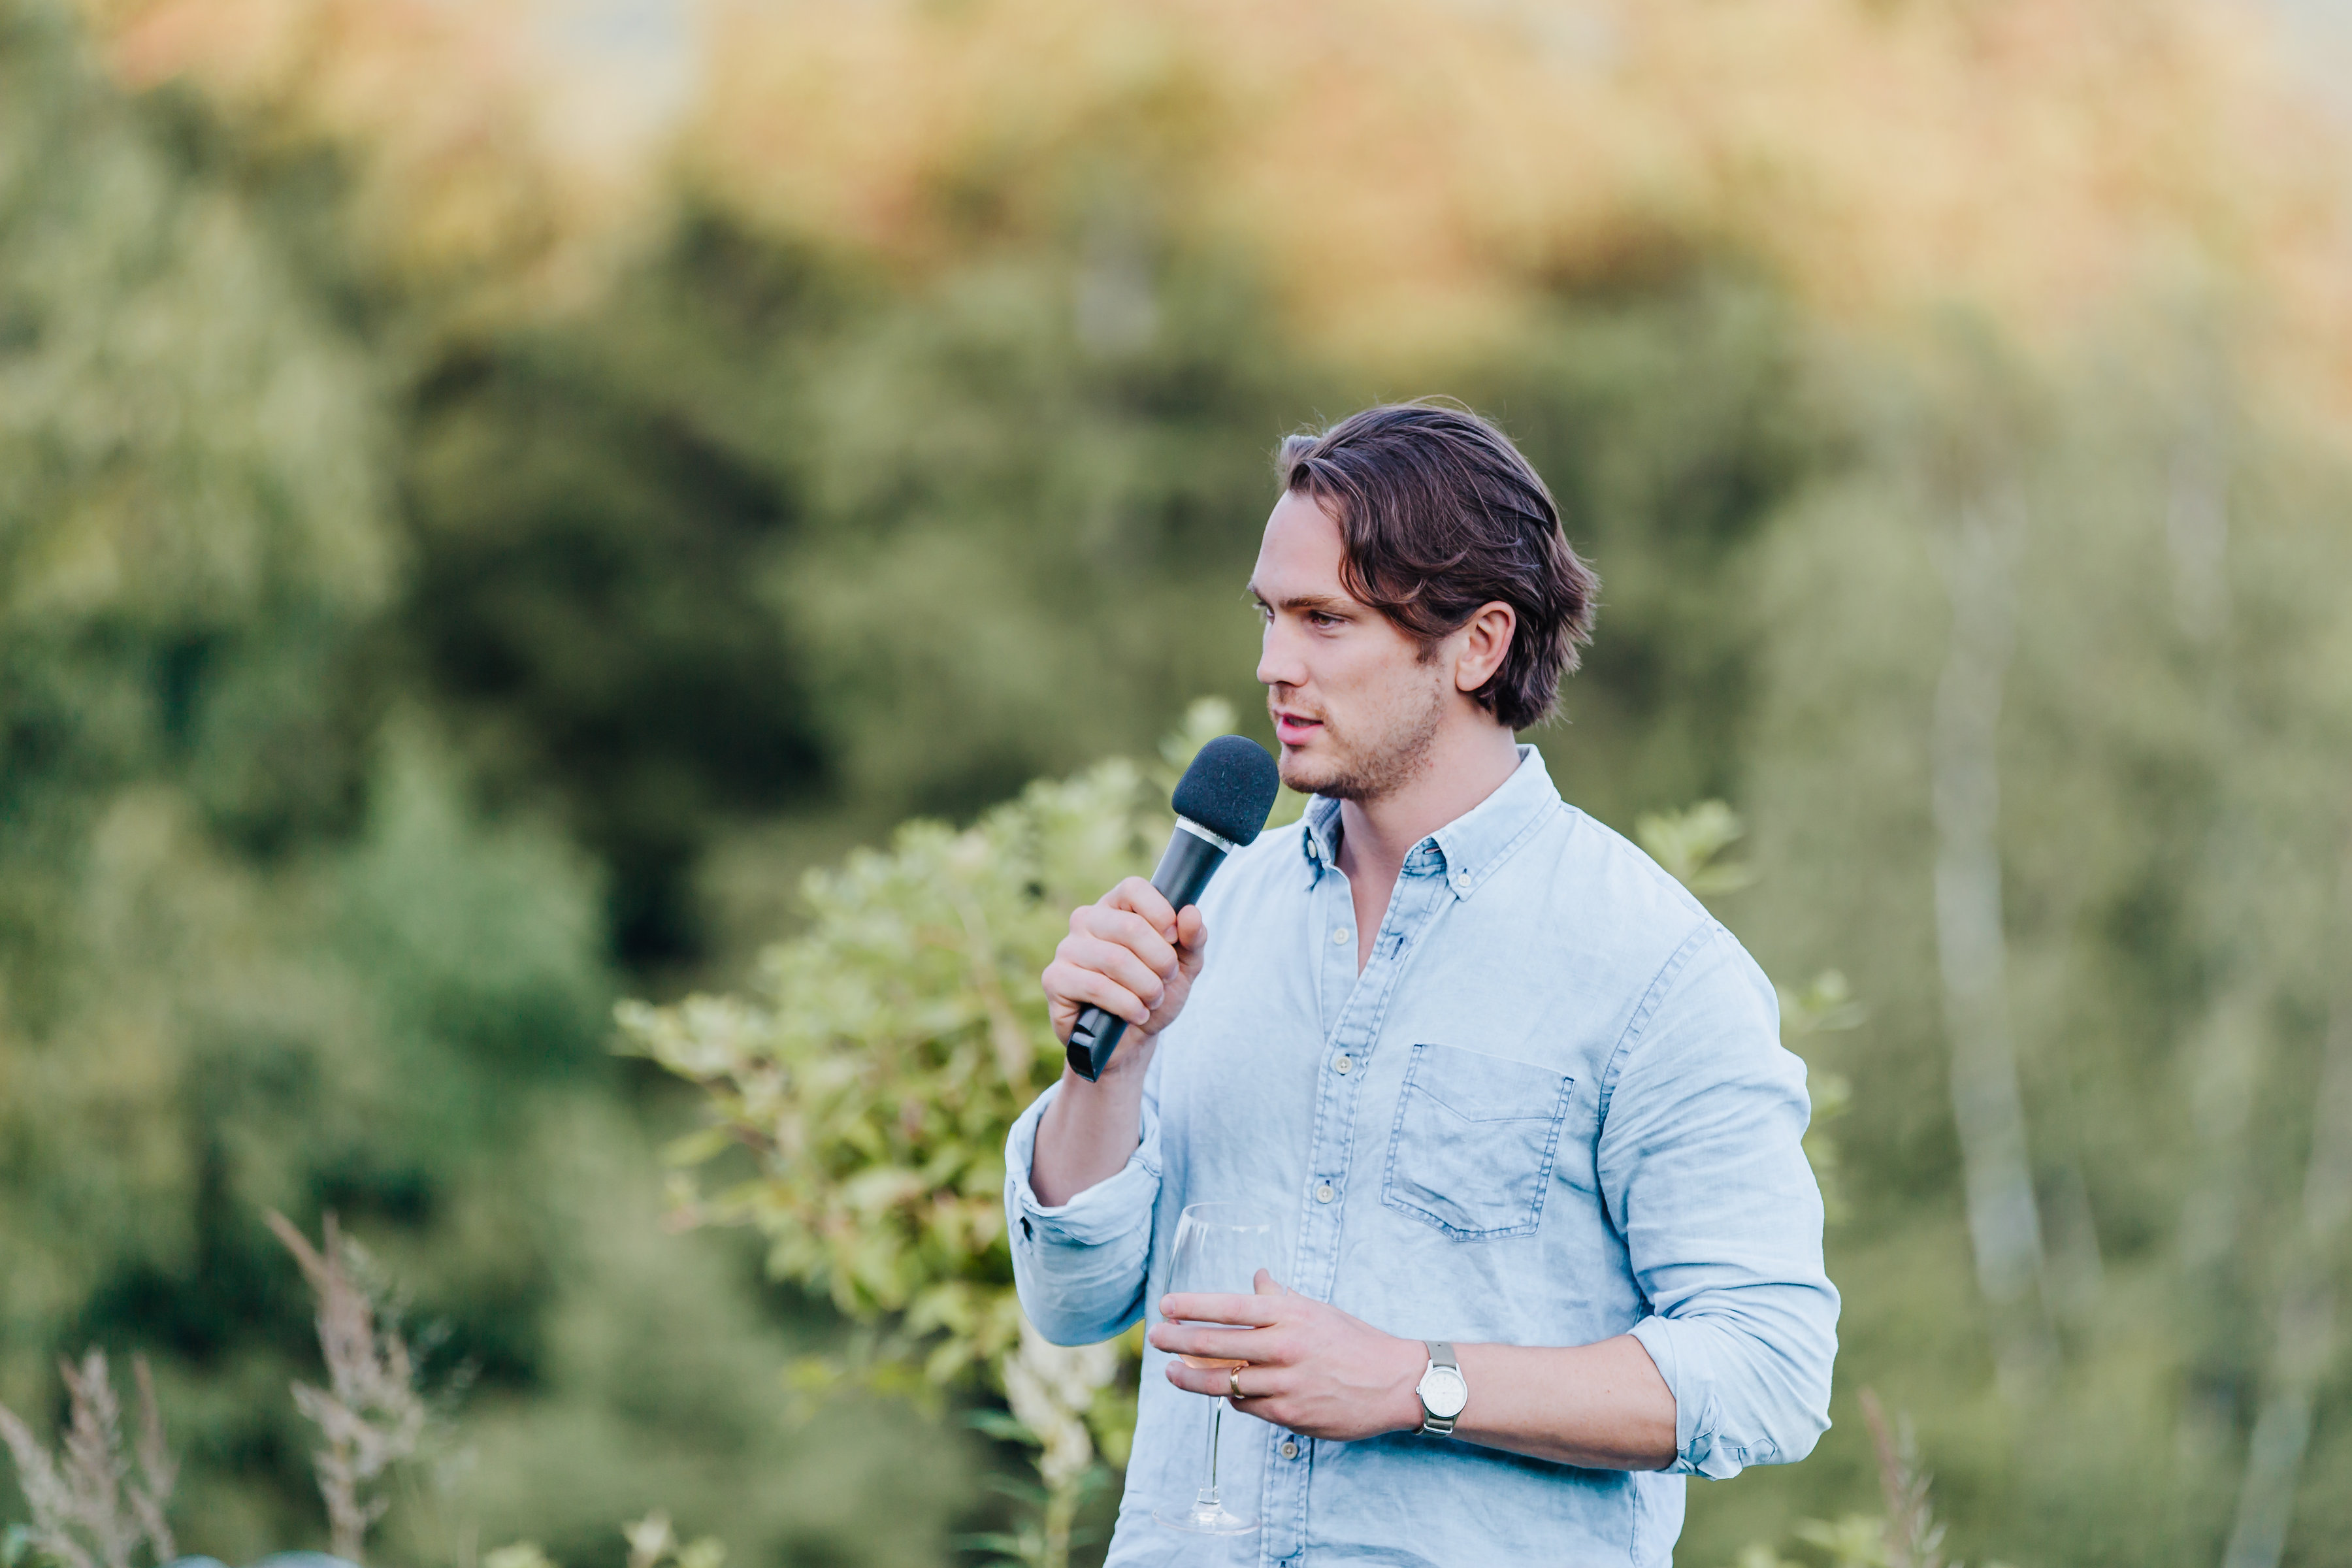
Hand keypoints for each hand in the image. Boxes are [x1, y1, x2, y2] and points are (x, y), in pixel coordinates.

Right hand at [1041, 877, 1206, 1050]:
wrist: (1131, 1040)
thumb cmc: (1154, 994)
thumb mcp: (1184, 967)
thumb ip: (1193, 938)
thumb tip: (1190, 912)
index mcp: (1115, 907)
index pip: (1133, 889)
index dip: (1160, 912)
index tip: (1174, 938)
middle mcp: (1086, 920)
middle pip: (1130, 927)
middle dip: (1161, 960)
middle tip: (1167, 980)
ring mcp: (1067, 948)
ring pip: (1116, 960)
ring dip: (1147, 987)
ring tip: (1153, 1000)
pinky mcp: (1054, 978)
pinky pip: (1096, 987)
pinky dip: (1127, 1005)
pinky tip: (1136, 1014)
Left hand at [1148, 1271, 1426, 1441]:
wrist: (1395, 1383)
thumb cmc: (1355, 1341)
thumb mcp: (1318, 1311)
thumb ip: (1282, 1298)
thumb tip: (1258, 1277)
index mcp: (1290, 1316)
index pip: (1229, 1307)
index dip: (1192, 1306)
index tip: (1166, 1305)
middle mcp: (1284, 1348)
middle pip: (1217, 1344)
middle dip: (1180, 1341)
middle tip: (1156, 1338)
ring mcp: (1285, 1384)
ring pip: (1225, 1382)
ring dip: (1193, 1378)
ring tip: (1172, 1373)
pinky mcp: (1289, 1415)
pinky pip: (1247, 1406)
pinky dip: (1233, 1397)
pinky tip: (1223, 1392)